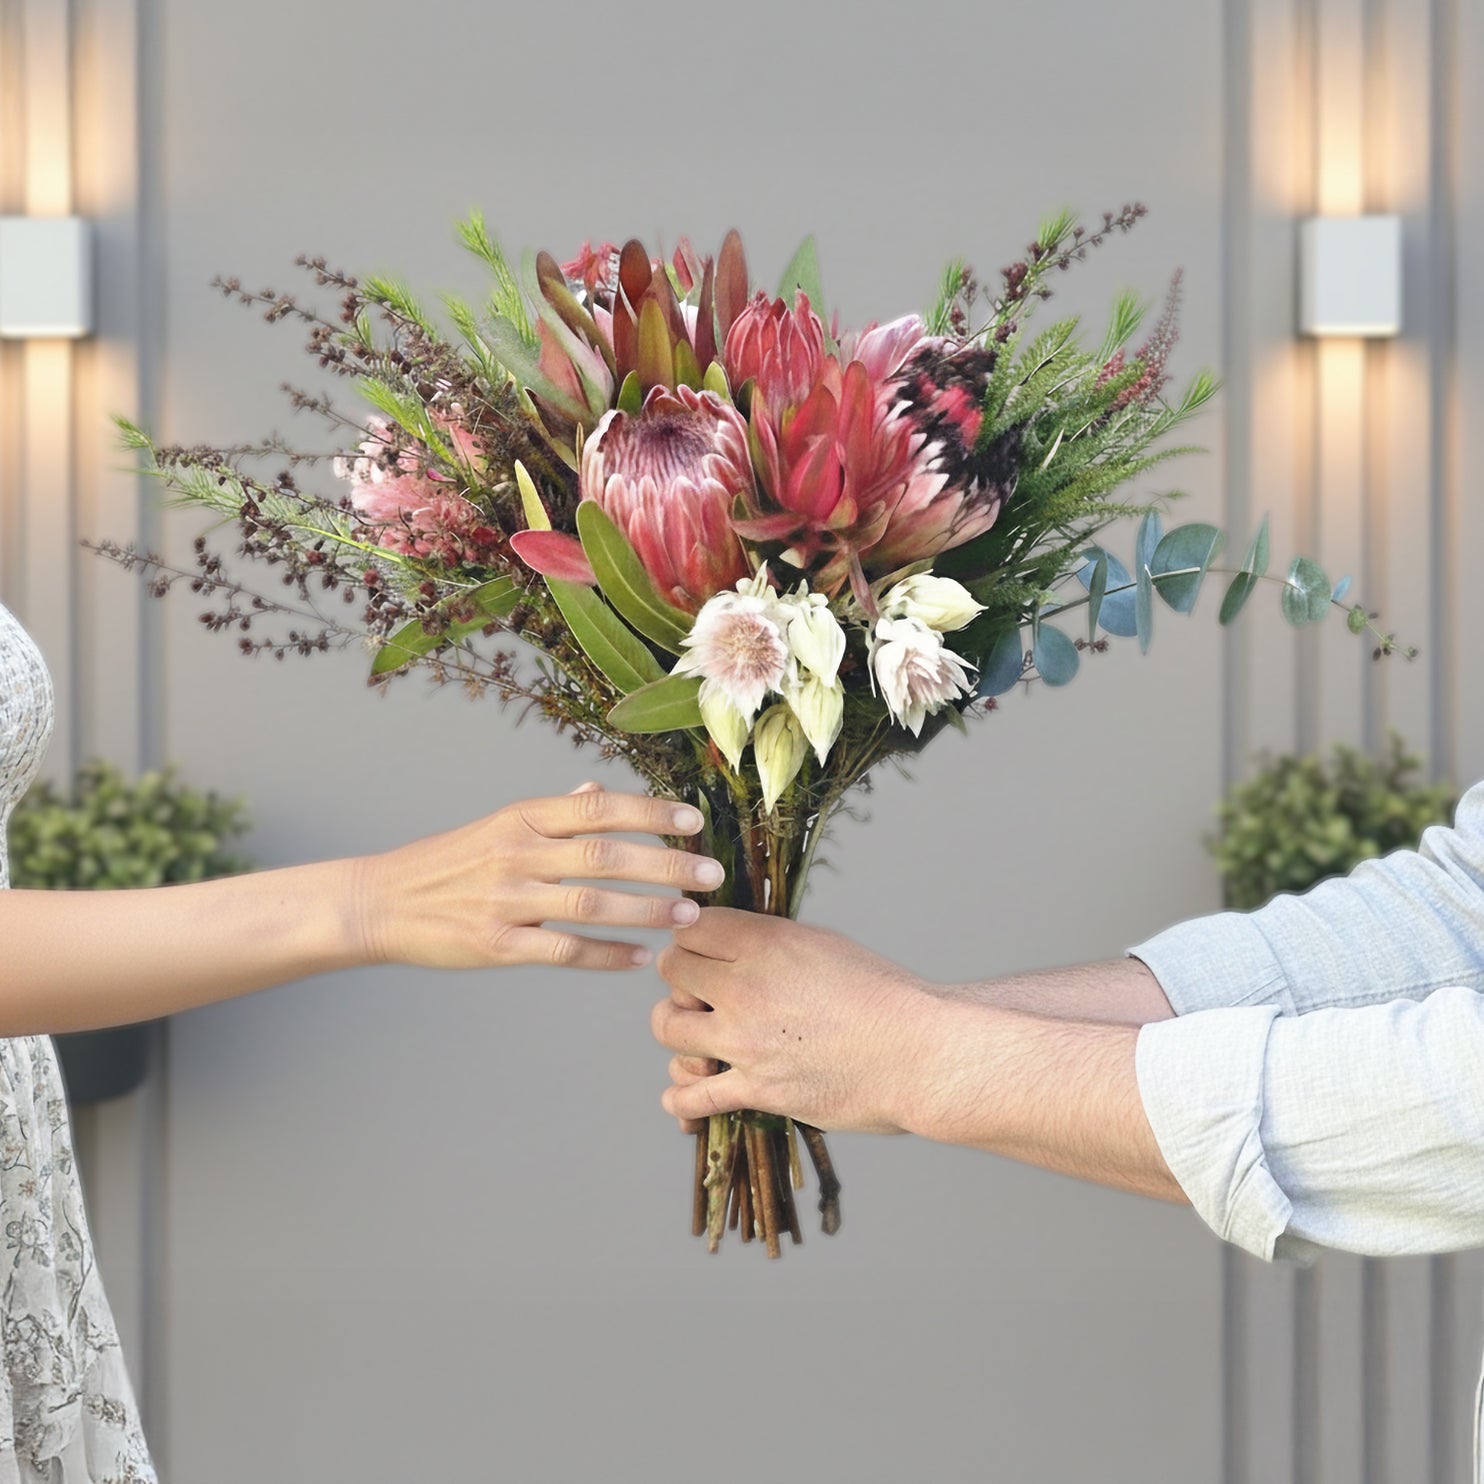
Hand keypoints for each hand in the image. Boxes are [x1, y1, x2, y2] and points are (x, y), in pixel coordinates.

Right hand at [358, 783, 722, 970]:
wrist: (381, 902)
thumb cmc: (448, 862)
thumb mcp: (498, 824)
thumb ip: (553, 811)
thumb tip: (599, 789)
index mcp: (522, 818)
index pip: (598, 808)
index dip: (649, 811)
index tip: (693, 820)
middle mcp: (518, 853)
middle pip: (606, 855)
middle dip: (666, 864)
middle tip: (711, 874)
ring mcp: (506, 900)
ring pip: (592, 904)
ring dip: (646, 910)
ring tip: (688, 916)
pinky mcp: (496, 945)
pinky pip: (563, 951)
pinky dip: (606, 956)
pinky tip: (640, 959)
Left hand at [651, 908, 934, 1132]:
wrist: (919, 1053)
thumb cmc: (883, 995)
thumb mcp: (824, 944)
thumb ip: (771, 942)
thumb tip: (734, 944)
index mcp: (766, 943)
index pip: (691, 925)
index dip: (692, 935)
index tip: (703, 948)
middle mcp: (746, 987)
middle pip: (671, 969)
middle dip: (682, 977)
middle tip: (701, 990)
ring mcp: (746, 1041)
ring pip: (668, 1027)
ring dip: (678, 1029)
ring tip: (697, 1035)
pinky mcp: (756, 1090)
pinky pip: (692, 1097)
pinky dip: (681, 1098)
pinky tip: (683, 1095)